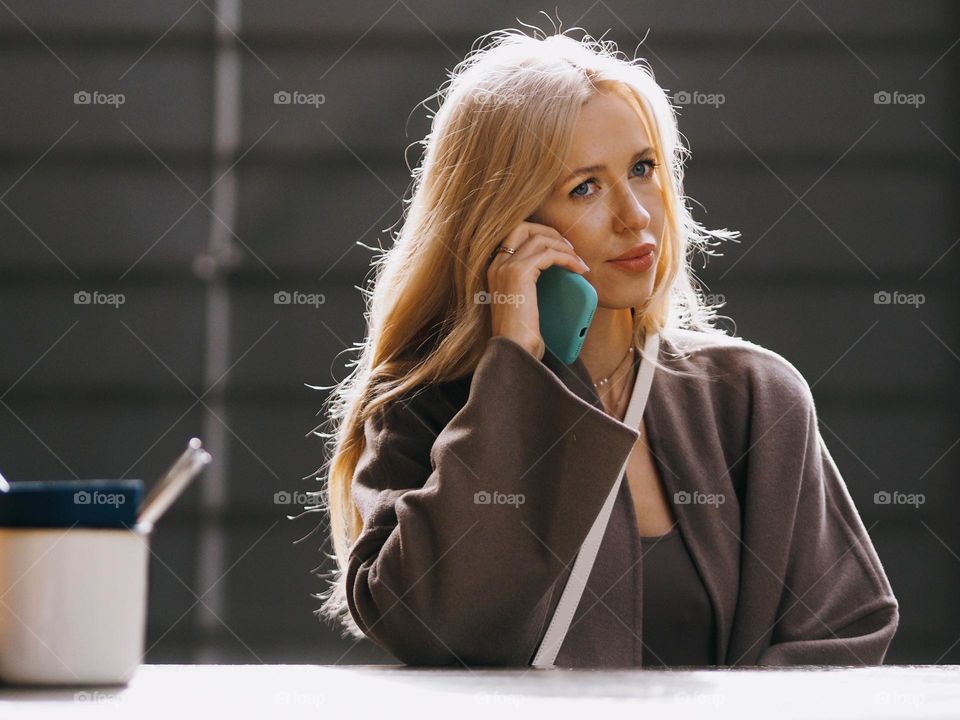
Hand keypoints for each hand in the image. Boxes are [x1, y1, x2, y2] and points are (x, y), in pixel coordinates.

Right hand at [485, 221, 588, 360]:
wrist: (514, 351)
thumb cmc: (522, 337)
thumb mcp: (525, 305)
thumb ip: (532, 286)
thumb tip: (561, 277)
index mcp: (494, 270)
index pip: (515, 236)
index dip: (540, 236)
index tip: (560, 248)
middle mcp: (496, 264)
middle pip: (523, 227)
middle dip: (550, 231)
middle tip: (570, 247)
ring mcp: (505, 267)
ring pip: (538, 237)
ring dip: (563, 245)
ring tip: (579, 260)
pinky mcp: (518, 273)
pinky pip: (549, 253)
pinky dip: (568, 257)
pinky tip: (579, 269)